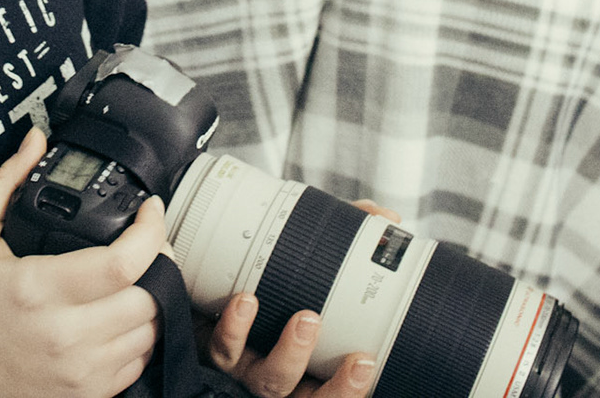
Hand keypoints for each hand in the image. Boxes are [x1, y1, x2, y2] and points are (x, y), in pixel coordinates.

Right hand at [0, 127, 162, 397]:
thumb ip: (5, 182)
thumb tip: (35, 140)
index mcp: (38, 288)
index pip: (122, 263)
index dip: (150, 231)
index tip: (151, 211)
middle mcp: (64, 334)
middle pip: (149, 296)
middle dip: (159, 262)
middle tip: (147, 243)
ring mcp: (79, 370)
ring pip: (150, 331)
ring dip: (152, 299)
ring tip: (134, 278)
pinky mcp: (86, 394)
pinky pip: (138, 363)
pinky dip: (139, 336)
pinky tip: (119, 316)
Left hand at [203, 199, 397, 397]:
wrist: (213, 288)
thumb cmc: (276, 283)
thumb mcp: (315, 261)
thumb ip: (351, 238)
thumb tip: (386, 219)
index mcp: (313, 369)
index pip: (338, 392)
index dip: (351, 387)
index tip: (366, 359)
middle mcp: (284, 375)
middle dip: (329, 381)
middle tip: (331, 336)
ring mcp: (250, 367)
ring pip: (269, 380)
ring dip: (286, 353)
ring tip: (302, 318)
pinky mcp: (218, 351)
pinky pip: (223, 350)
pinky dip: (234, 329)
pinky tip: (244, 303)